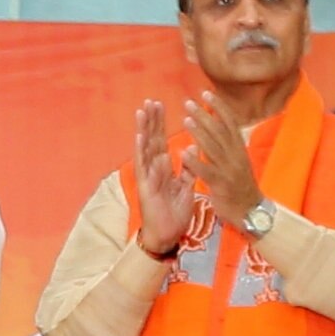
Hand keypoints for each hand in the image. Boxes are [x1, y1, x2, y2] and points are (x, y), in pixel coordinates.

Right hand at [131, 99, 201, 256]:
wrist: (167, 235)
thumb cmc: (174, 212)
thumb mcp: (185, 187)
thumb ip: (188, 168)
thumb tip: (194, 148)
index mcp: (162, 168)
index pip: (160, 141)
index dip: (159, 123)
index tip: (159, 105)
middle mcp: (152, 170)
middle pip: (151, 140)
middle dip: (151, 121)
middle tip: (150, 101)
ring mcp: (147, 177)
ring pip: (144, 149)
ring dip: (143, 130)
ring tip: (142, 111)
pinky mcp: (145, 187)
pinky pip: (144, 167)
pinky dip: (142, 151)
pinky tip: (140, 136)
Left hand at [183, 94, 264, 222]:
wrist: (251, 211)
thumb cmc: (240, 185)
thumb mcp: (238, 161)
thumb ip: (229, 145)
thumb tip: (220, 125)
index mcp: (239, 149)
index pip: (230, 122)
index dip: (218, 107)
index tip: (206, 93)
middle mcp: (235, 156)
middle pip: (219, 131)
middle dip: (204, 115)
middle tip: (188, 102)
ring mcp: (228, 170)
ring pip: (213, 148)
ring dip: (199, 132)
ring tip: (186, 119)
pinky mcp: (221, 185)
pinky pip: (206, 171)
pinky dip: (195, 162)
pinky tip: (182, 153)